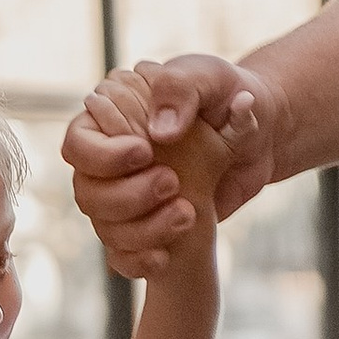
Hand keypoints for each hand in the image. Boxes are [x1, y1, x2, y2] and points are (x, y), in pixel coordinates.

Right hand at [66, 56, 277, 279]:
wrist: (262, 136)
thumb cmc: (226, 95)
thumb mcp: (209, 77)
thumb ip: (180, 90)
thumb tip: (159, 132)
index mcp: (111, 121)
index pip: (77, 145)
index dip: (103, 156)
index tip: (145, 152)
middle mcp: (110, 164)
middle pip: (87, 193)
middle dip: (129, 196)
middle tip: (172, 182)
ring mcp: (126, 199)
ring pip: (105, 228)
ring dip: (143, 229)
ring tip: (187, 215)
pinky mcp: (146, 228)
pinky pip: (122, 257)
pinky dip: (140, 261)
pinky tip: (165, 255)